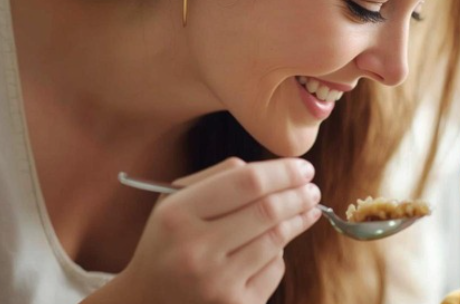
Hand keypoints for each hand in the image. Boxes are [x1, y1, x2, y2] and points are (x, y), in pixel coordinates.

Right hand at [100, 157, 320, 303]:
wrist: (146, 302)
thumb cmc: (168, 243)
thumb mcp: (175, 203)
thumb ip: (218, 178)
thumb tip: (273, 170)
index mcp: (177, 215)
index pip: (247, 182)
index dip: (283, 172)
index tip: (304, 168)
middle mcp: (195, 251)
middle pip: (267, 211)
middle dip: (299, 195)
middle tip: (313, 189)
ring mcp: (217, 283)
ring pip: (276, 241)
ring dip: (299, 221)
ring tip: (309, 209)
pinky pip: (274, 270)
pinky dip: (279, 254)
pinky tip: (275, 247)